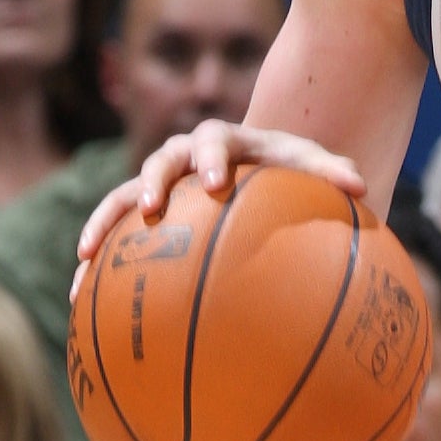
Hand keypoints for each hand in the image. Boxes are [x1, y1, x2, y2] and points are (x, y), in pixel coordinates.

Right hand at [73, 120, 367, 276]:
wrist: (256, 166)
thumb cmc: (288, 170)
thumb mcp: (311, 166)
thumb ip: (332, 173)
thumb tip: (362, 186)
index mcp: (223, 142)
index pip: (212, 141)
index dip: (209, 159)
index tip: (213, 184)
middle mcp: (182, 158)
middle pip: (159, 162)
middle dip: (151, 184)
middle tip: (151, 209)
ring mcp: (159, 185)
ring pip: (121, 198)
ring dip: (104, 224)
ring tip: (85, 257)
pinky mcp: (143, 216)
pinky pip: (114, 238)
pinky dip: (96, 264)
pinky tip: (78, 299)